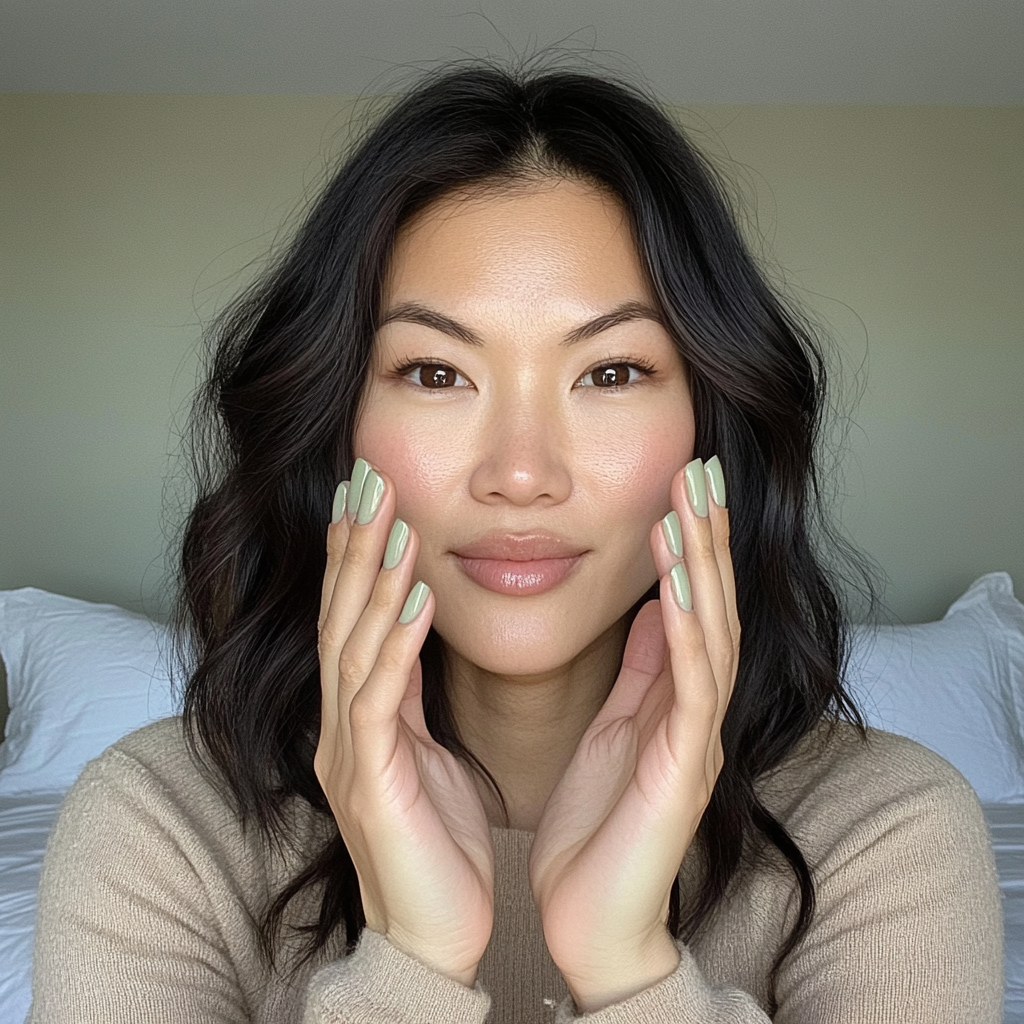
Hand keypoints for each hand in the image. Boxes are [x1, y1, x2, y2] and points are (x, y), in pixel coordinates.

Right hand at [314, 458, 494, 986]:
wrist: (435, 936)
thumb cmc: (440, 843)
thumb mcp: (430, 751)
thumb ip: (418, 692)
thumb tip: (427, 628)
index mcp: (362, 716)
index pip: (356, 618)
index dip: (360, 554)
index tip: (375, 493)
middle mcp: (343, 726)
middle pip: (342, 616)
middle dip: (354, 544)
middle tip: (369, 476)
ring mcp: (348, 754)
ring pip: (352, 646)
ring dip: (370, 577)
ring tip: (391, 516)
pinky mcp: (369, 784)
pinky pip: (377, 700)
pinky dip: (395, 641)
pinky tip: (414, 595)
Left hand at [529, 456, 739, 1012]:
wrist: (589, 917)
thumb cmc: (599, 825)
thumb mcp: (615, 726)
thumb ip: (640, 669)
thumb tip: (652, 605)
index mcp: (672, 697)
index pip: (689, 603)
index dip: (689, 542)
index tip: (680, 480)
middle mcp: (694, 710)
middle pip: (708, 604)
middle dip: (705, 534)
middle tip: (699, 465)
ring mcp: (695, 739)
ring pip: (709, 635)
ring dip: (703, 567)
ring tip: (691, 503)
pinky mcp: (682, 772)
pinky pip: (690, 691)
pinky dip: (686, 634)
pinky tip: (677, 587)